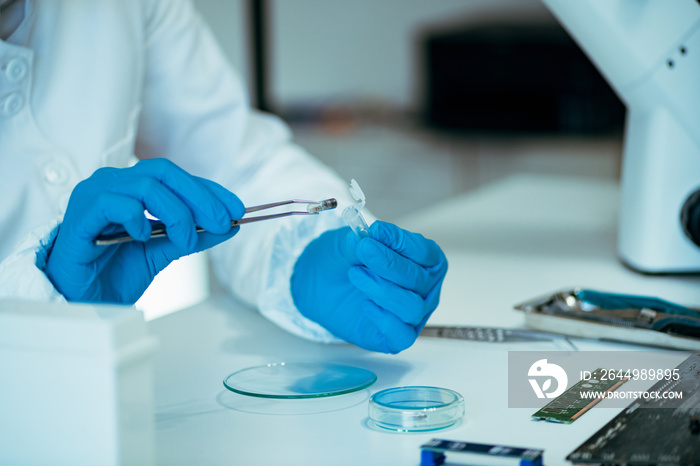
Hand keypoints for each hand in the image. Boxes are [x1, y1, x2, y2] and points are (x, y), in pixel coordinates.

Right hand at [45, 159, 243, 303]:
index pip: (178, 177)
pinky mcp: (80, 214)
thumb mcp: (164, 252)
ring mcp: (95, 194)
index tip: (236, 209)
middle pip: (165, 172)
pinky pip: (113, 202)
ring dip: (176, 213)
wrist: (81, 300)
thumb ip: (192, 236)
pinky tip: (143, 236)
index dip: (210, 190)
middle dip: (200, 197)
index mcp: (133, 187)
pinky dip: (137, 218)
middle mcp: (115, 183)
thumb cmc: (113, 272)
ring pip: (146, 185)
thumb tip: (229, 226)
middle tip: (222, 222)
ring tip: (185, 240)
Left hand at [291, 221, 447, 352]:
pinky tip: (365, 304)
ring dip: (382, 289)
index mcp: (425, 262)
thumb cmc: (345, 260)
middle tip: (363, 250)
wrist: (322, 284)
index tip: (376, 231)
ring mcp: (413, 315)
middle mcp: (425, 289)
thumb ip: (362, 240)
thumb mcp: (349, 243)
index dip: (402, 241)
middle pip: (419, 279)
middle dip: (388, 263)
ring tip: (356, 274)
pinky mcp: (396, 337)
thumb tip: (371, 237)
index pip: (426, 252)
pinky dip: (383, 319)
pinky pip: (402, 335)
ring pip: (412, 307)